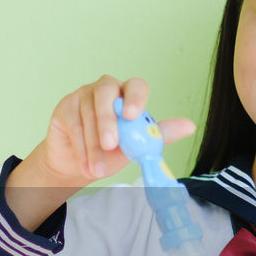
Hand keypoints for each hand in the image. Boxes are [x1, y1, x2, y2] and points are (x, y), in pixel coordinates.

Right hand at [6, 76, 194, 228]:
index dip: (135, 97)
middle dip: (108, 120)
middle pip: (106, 93)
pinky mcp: (65, 107)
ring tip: (97, 170)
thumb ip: (159, 134)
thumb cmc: (110, 151)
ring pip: (88, 114)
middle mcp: (105, 89)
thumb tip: (190, 126)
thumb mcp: (136, 145)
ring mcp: (82, 96)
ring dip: (93, 146)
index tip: (134, 115)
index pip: (135, 85)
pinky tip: (85, 164)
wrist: (79, 165)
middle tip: (112, 145)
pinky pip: (73, 125)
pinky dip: (80, 148)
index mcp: (127, 95)